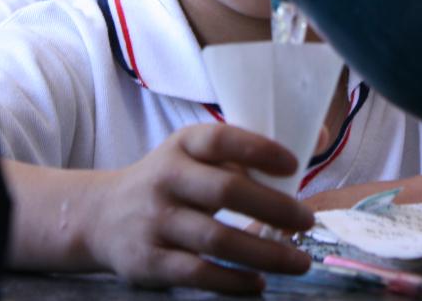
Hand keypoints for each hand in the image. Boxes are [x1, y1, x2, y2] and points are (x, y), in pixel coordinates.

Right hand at [91, 124, 313, 292]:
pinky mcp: (149, 261)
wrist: (100, 216)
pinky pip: (197, 273)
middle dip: (274, 207)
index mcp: (182, 145)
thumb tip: (321, 139)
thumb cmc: (169, 182)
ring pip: (217, 238)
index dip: (258, 149)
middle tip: (308, 221)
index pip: (221, 140)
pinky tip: (258, 284)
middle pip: (226, 191)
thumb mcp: (194, 155)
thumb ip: (246, 152)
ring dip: (265, 253)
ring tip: (300, 261)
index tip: (294, 164)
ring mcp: (156, 221)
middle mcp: (166, 178)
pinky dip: (232, 281)